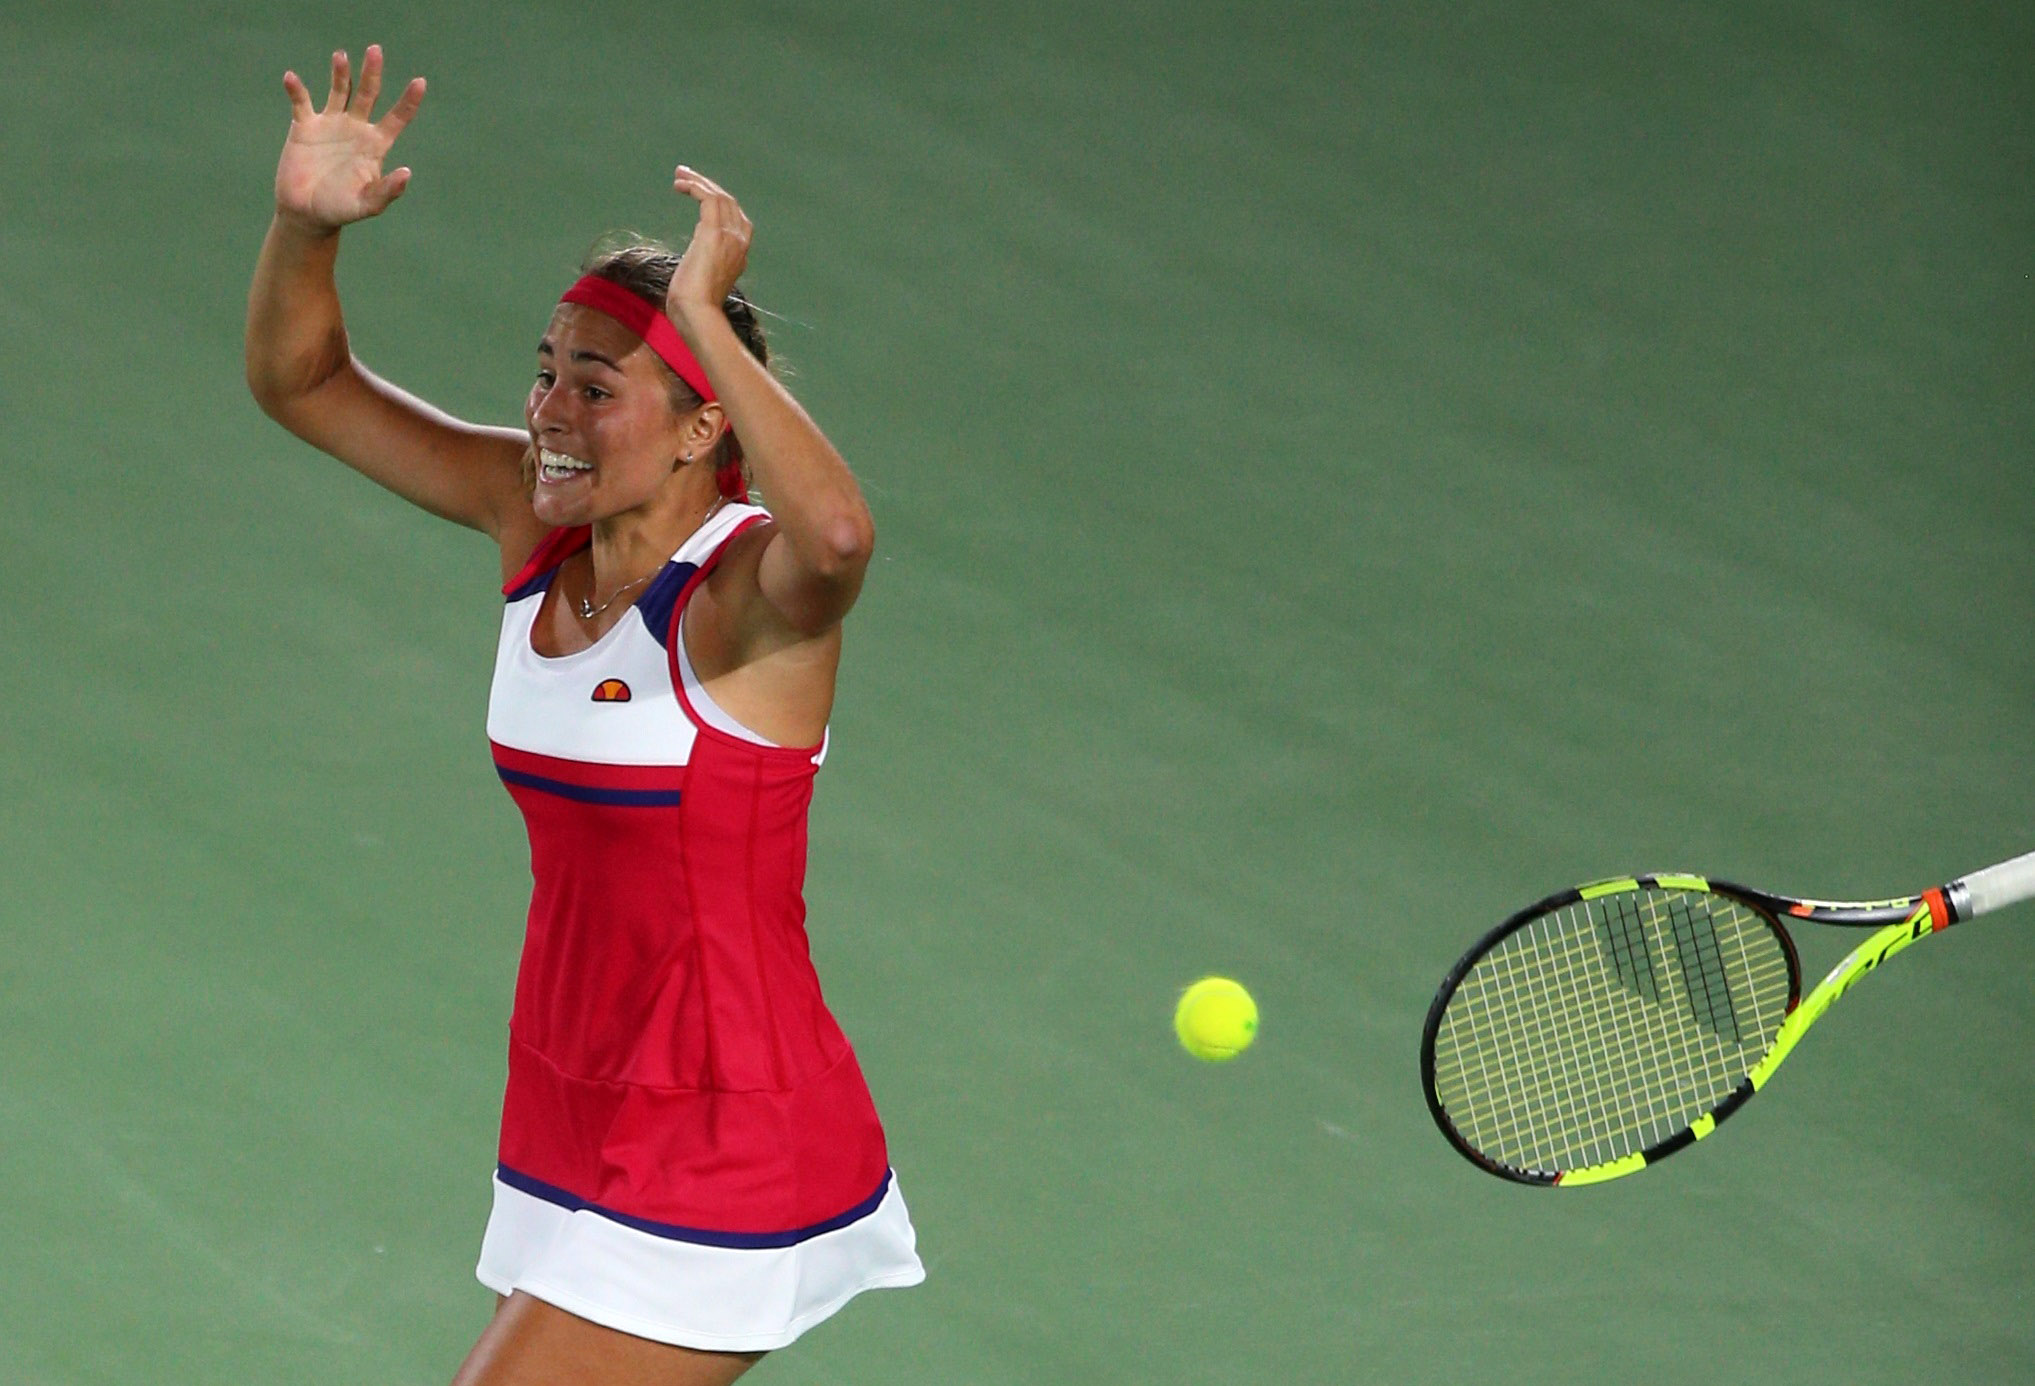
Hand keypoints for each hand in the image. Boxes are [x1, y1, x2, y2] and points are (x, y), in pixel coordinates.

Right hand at [273, 45, 425, 232]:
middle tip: (375, 50)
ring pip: (339, 90)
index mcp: (375, 145)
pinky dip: (297, 90)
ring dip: (340, 72)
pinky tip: (292, 79)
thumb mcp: (368, 205)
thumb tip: (407, 172)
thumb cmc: (341, 209)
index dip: (409, 100)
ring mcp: (330, 124)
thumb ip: (387, 191)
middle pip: (368, 93)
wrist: (307, 213)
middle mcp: (356, 128)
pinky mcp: (305, 126)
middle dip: (372, 72)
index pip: (397, 118)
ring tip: (341, 55)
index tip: (420, 82)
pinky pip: (301, 102)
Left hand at [665, 165, 752, 334]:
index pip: (734, 217)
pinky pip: (708, 199)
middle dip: (707, 185)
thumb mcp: (704, 279)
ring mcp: (730, 236)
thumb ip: (706, 262)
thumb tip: (698, 255)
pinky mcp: (714, 233)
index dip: (716, 201)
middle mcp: (740, 241)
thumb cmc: (695, 306)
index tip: (696, 194)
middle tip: (684, 175)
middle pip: (729, 202)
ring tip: (679, 175)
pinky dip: (695, 187)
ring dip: (699, 182)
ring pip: (720, 196)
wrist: (698, 314)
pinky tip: (680, 185)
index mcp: (740, 253)